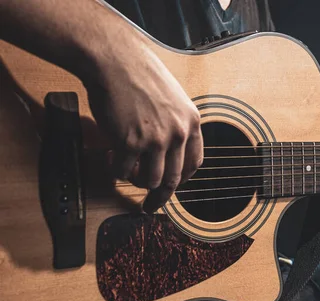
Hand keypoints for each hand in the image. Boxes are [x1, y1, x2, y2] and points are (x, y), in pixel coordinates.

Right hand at [83, 39, 202, 212]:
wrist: (115, 60)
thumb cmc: (139, 75)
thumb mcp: (173, 99)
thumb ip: (176, 125)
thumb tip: (171, 154)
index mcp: (191, 122)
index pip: (195, 163)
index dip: (184, 180)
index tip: (173, 189)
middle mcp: (178, 133)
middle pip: (173, 180)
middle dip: (160, 198)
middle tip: (149, 206)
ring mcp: (155, 139)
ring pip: (149, 180)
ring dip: (135, 181)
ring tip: (125, 169)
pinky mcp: (130, 142)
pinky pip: (122, 171)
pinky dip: (115, 170)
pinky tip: (110, 158)